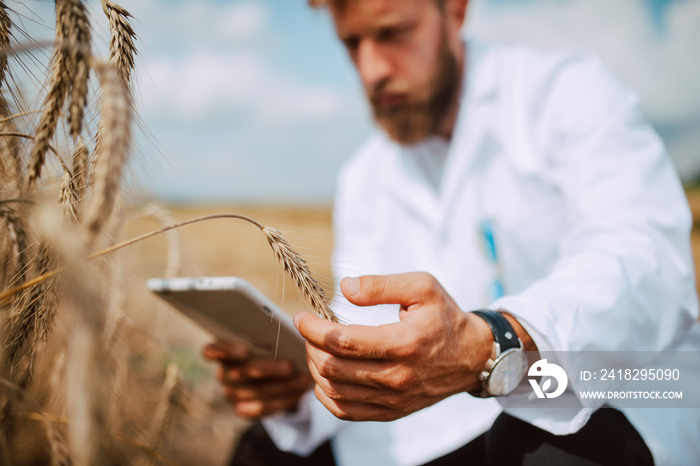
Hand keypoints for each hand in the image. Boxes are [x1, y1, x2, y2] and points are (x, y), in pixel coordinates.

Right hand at [203, 340, 311, 418]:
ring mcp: (231, 393)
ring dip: (281, 387)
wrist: (269, 375)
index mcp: (223, 352)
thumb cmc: (268, 347)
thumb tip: (292, 329)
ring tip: (302, 380)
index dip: (224, 352)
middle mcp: (224, 374)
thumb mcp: (267, 339)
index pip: (211, 351)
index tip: (243, 350)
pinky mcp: (242, 409)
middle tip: (290, 365)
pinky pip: (260, 409)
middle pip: (239, 373)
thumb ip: (269, 336)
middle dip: (267, 369)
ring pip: (253, 393)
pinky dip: (282, 401)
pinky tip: (298, 393)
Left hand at [294, 272, 493, 421]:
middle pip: (334, 368)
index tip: (301, 317)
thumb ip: (381, 285)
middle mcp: (398, 376)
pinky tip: (324, 376)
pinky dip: (326, 395)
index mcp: (404, 343)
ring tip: (315, 348)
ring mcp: (394, 399)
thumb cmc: (444, 317)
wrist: (472, 356)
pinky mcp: (391, 412)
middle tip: (308, 330)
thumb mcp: (421, 287)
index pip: (344, 341)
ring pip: (335, 391)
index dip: (314, 328)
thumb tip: (344, 288)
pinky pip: (346, 411)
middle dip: (311, 346)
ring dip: (315, 368)